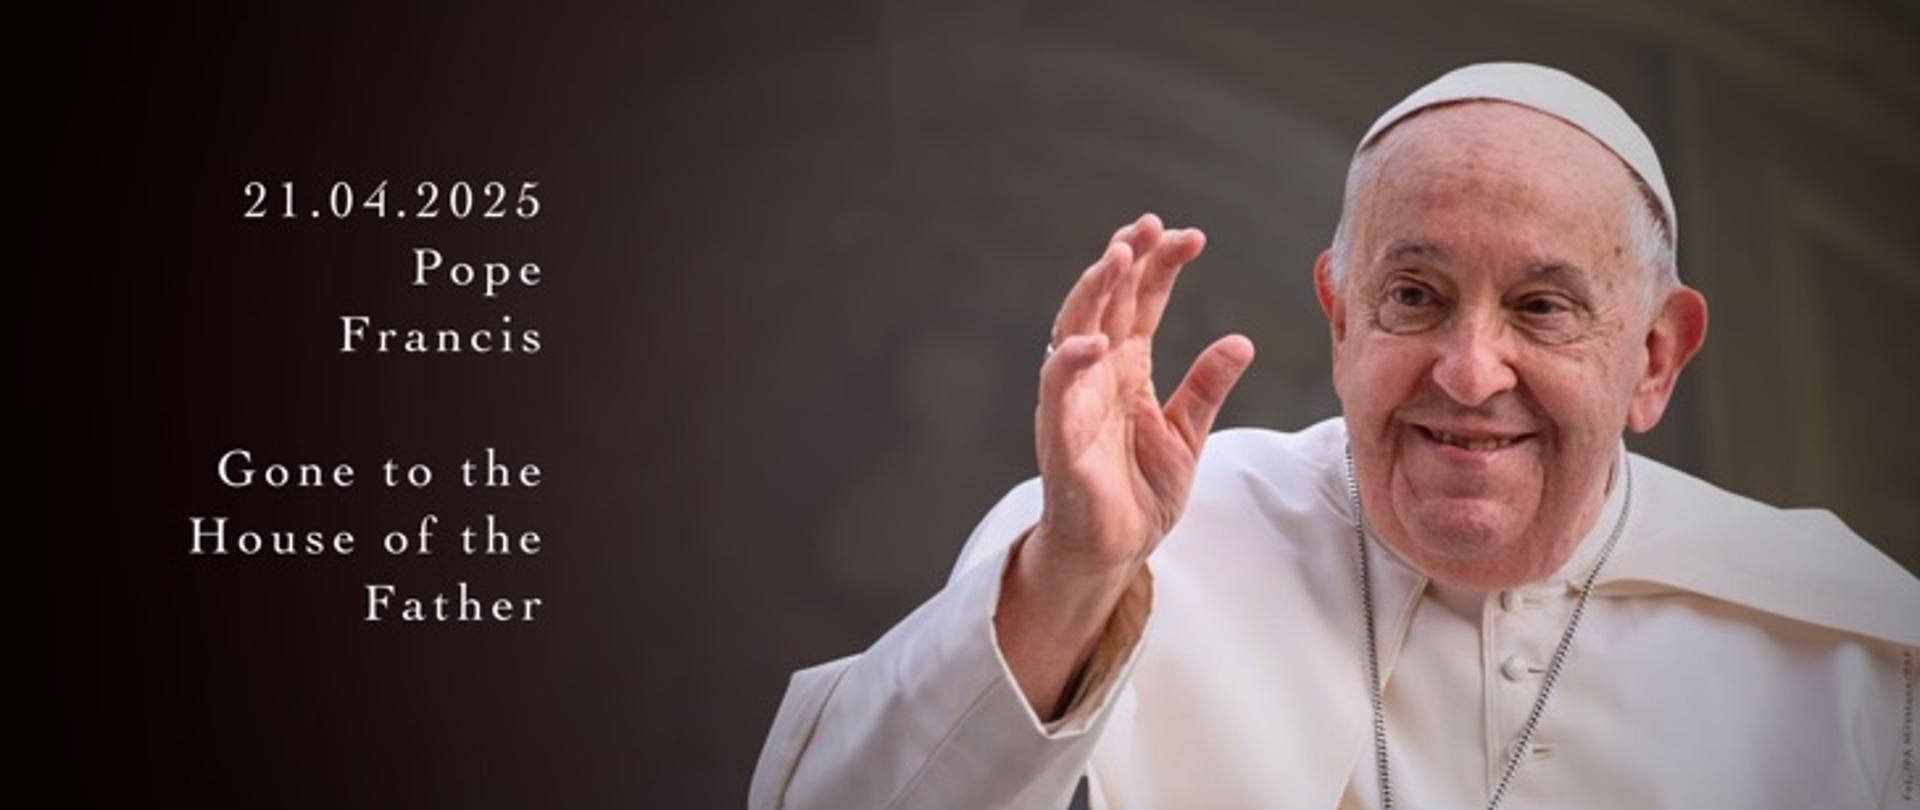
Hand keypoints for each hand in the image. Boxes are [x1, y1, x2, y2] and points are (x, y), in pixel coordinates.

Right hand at [1032, 213, 1255, 577]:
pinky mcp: (1060, 434)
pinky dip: (1071, 361)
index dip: (1160, 267)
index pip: (1142, 303)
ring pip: (1074, 329)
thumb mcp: (1188, 433)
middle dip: (1126, 260)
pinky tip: (1095, 340)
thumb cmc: (1140, 492)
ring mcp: (1075, 399)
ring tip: (1117, 258)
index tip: (1189, 236)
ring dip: (1093, 292)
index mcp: (1127, 367)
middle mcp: (1097, 373)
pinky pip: (1058, 389)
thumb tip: (1242, 341)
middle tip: (1151, 226)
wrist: (1114, 551)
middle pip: (1107, 301)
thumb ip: (1208, 386)